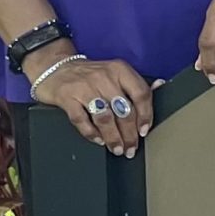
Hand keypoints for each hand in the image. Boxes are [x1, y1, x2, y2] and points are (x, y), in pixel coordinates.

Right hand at [27, 49, 153, 156]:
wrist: (54, 66)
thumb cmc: (90, 74)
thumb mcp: (115, 72)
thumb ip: (135, 83)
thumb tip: (160, 85)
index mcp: (120, 70)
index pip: (141, 93)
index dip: (146, 115)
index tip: (144, 131)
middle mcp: (104, 77)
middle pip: (124, 110)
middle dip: (130, 134)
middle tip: (131, 148)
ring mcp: (84, 87)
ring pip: (104, 117)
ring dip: (113, 137)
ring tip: (118, 149)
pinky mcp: (66, 97)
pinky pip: (81, 120)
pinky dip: (91, 133)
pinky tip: (98, 140)